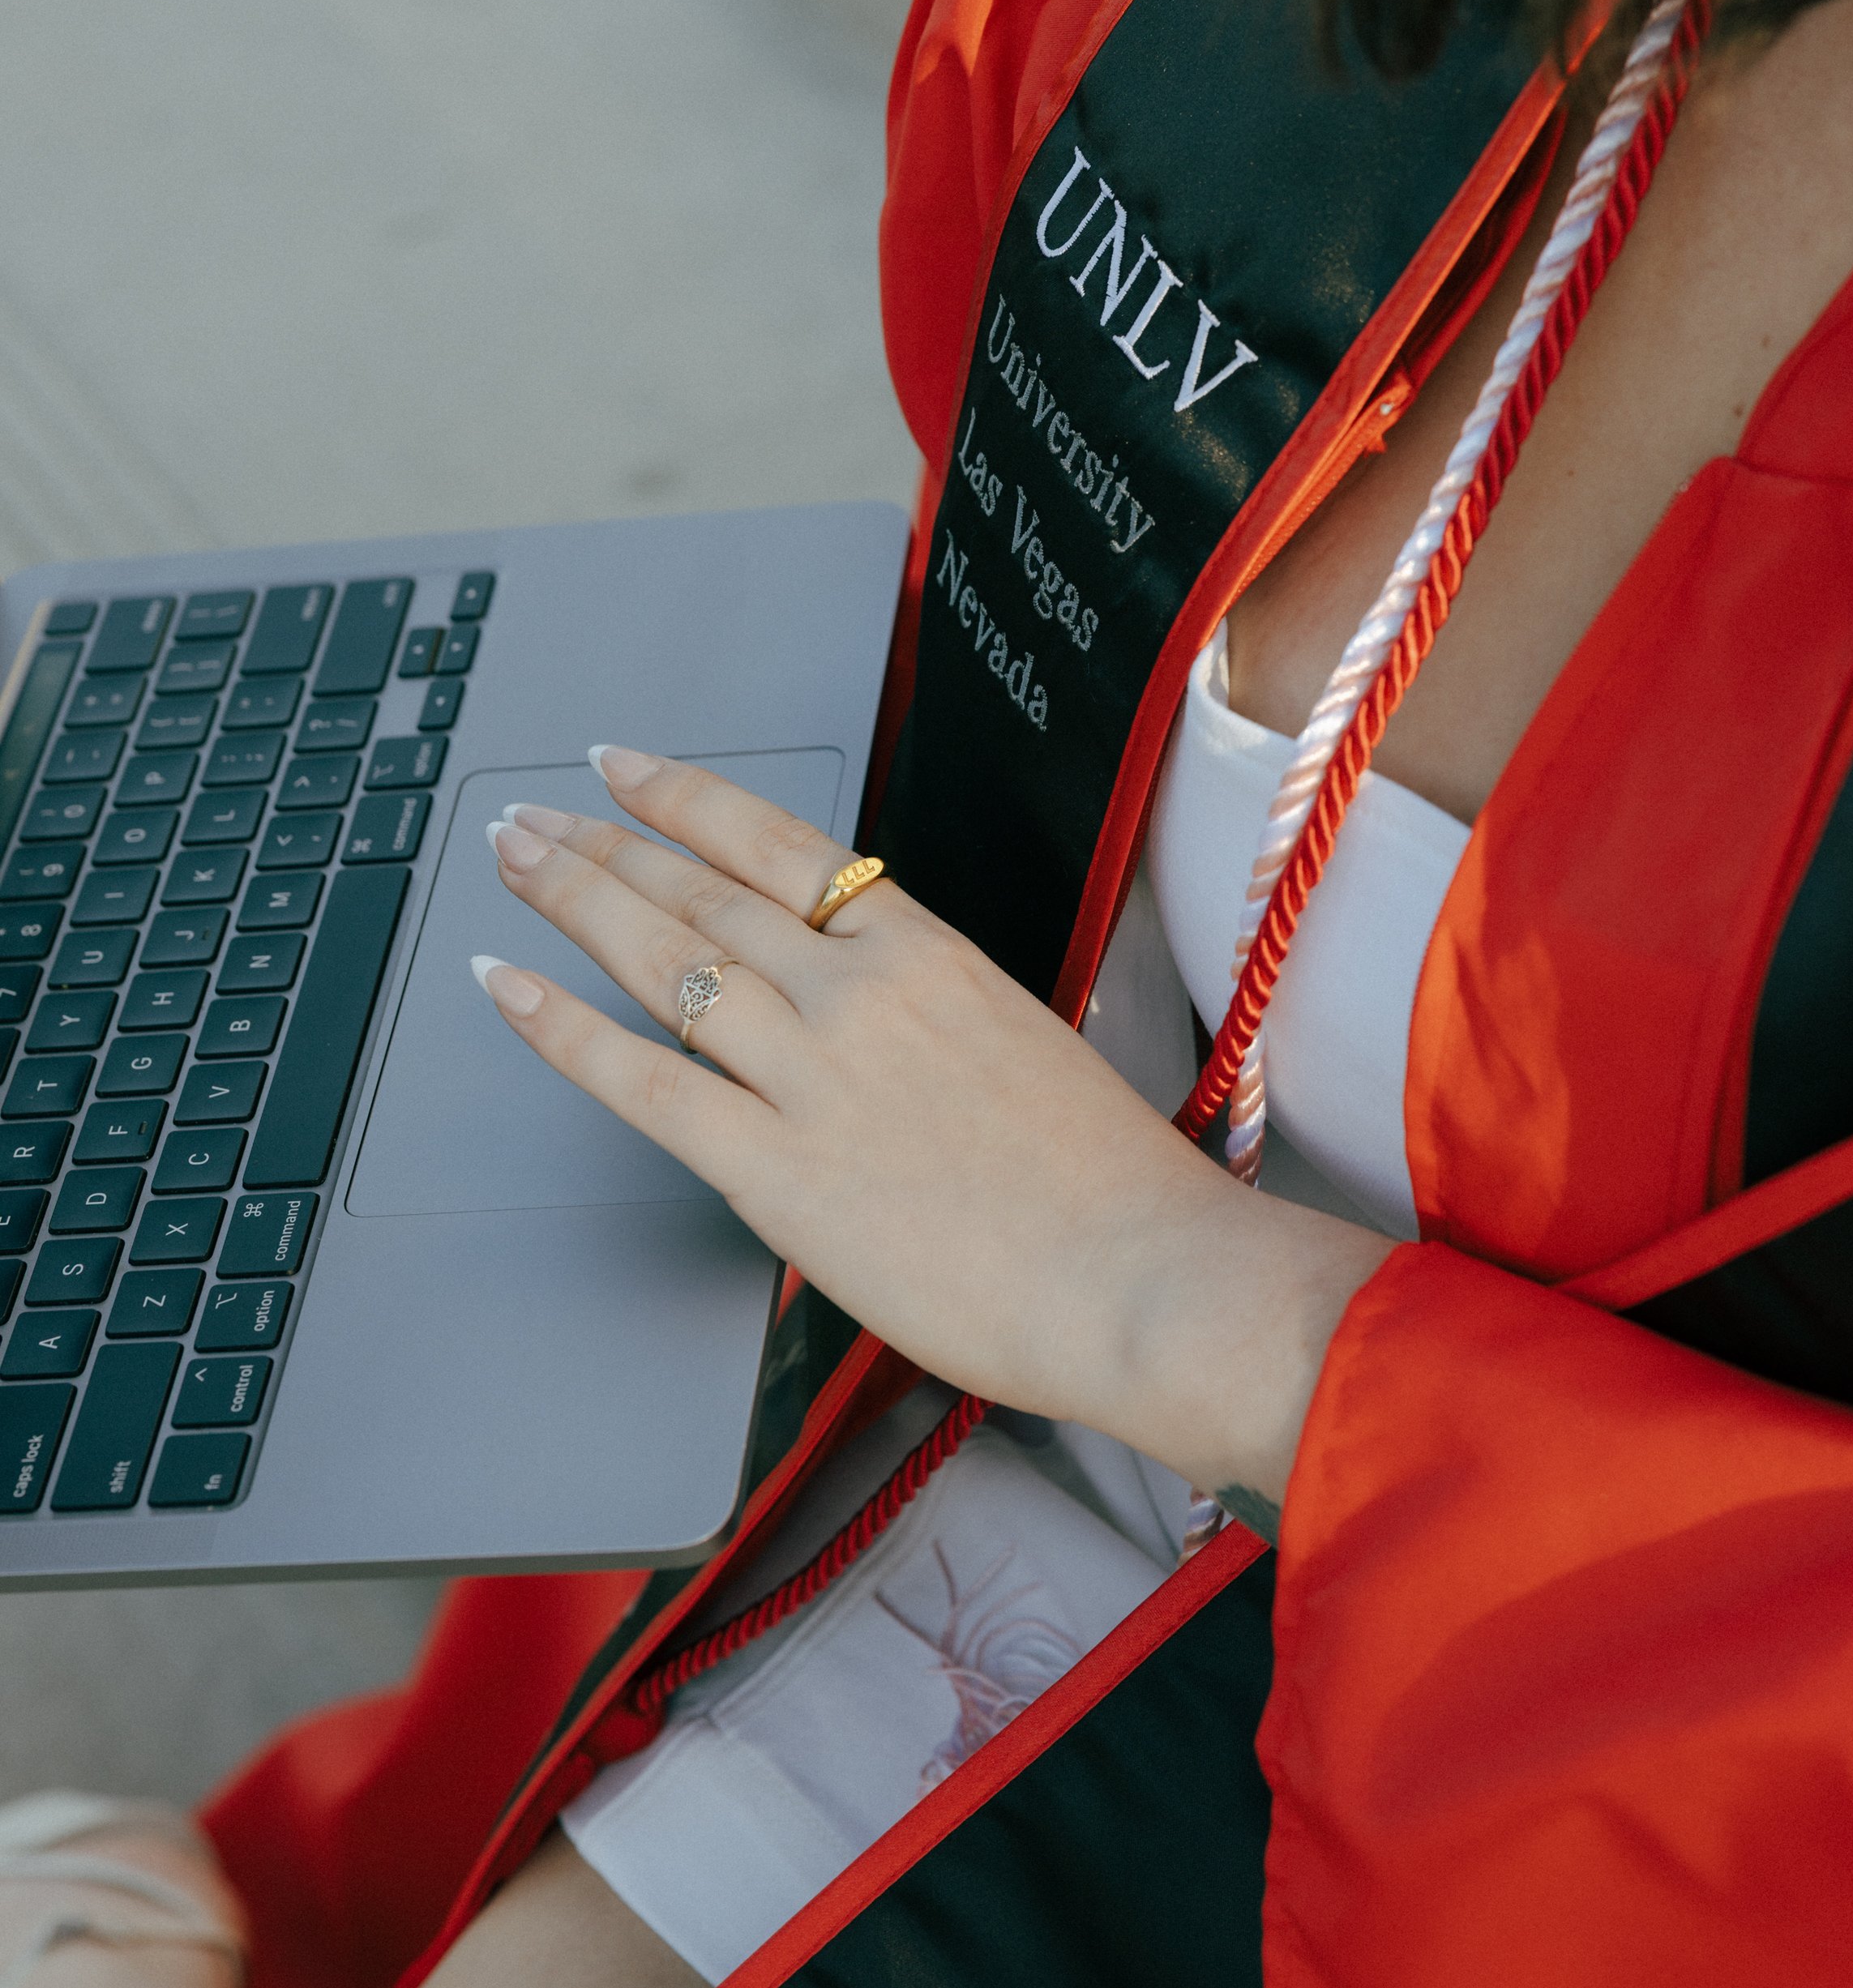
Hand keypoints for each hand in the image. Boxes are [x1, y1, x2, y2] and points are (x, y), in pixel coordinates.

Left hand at [475, 749, 1390, 1505]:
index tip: (628, 769)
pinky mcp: (779, 1170)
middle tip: (533, 815)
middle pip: (702, 891)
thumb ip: (931, 1021)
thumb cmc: (1111, 1186)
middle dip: (602, 843)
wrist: (1148, 1275)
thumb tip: (867, 1025)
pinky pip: (645, 1083)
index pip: (779, 845)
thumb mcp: (1021, 1049)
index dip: (686, 800)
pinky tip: (511, 987)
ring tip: (511, 863)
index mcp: (928, 953)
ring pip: (663, 959)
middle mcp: (860, 992)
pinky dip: (564, 1028)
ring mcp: (814, 1075)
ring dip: (573, 899)